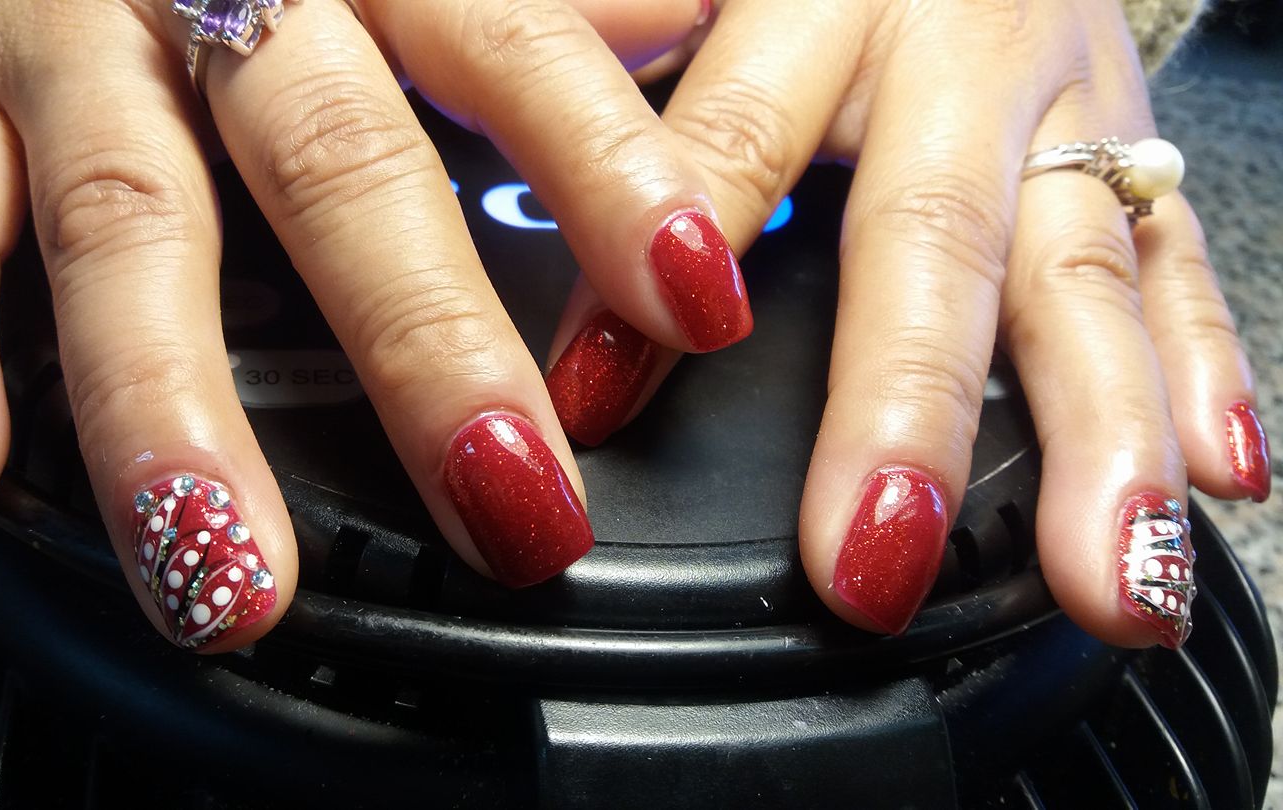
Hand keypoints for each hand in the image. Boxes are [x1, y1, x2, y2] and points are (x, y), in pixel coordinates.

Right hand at [0, 0, 734, 650]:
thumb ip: (546, 17)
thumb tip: (694, 50)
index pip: (516, 49)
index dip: (607, 173)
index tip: (694, 303)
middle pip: (334, 165)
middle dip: (419, 343)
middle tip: (512, 504)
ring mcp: (72, 41)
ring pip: (123, 224)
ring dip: (167, 405)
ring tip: (224, 573)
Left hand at [544, 0, 1269, 647]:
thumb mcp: (709, 7)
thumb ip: (647, 135)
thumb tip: (578, 342)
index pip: (734, 140)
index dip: (659, 278)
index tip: (597, 403)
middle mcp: (961, 48)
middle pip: (934, 236)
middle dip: (909, 405)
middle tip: (873, 556)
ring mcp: (1067, 106)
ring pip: (1087, 275)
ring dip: (1101, 437)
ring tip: (1105, 574)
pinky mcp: (1133, 149)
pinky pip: (1178, 263)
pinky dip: (1201, 369)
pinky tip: (1219, 475)